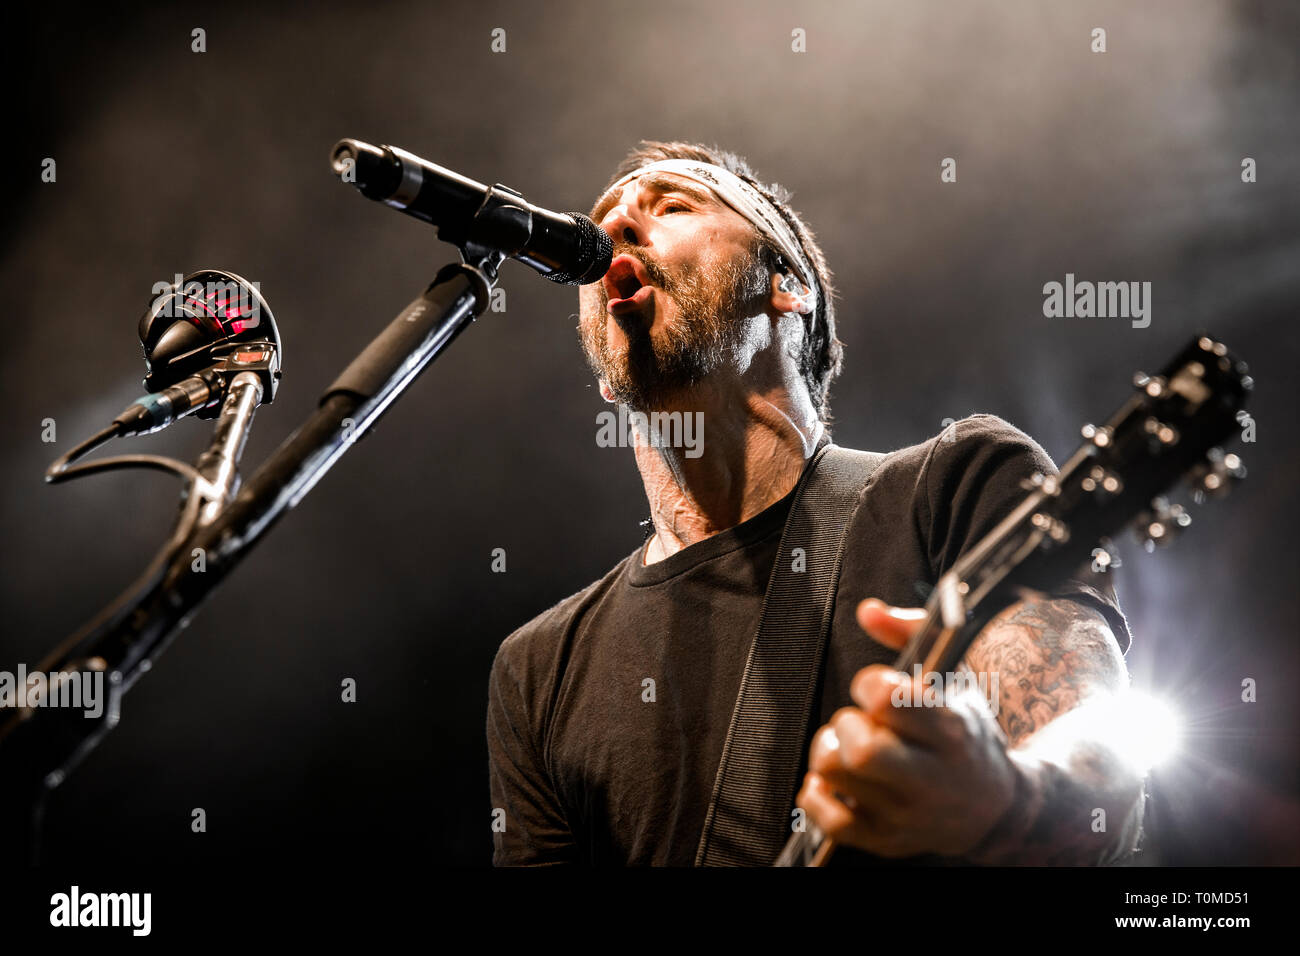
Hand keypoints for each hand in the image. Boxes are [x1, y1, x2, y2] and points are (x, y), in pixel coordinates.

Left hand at [795, 598, 1020, 858]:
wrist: (996, 810)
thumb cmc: (964, 735)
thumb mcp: (955, 679)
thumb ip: (910, 634)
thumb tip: (867, 609)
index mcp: (952, 731)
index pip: (890, 701)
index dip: (869, 683)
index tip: (873, 685)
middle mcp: (932, 779)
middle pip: (863, 751)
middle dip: (847, 725)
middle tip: (859, 722)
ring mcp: (908, 815)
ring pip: (836, 777)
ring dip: (826, 752)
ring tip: (844, 746)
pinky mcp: (886, 841)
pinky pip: (830, 821)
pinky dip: (817, 794)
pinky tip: (833, 779)